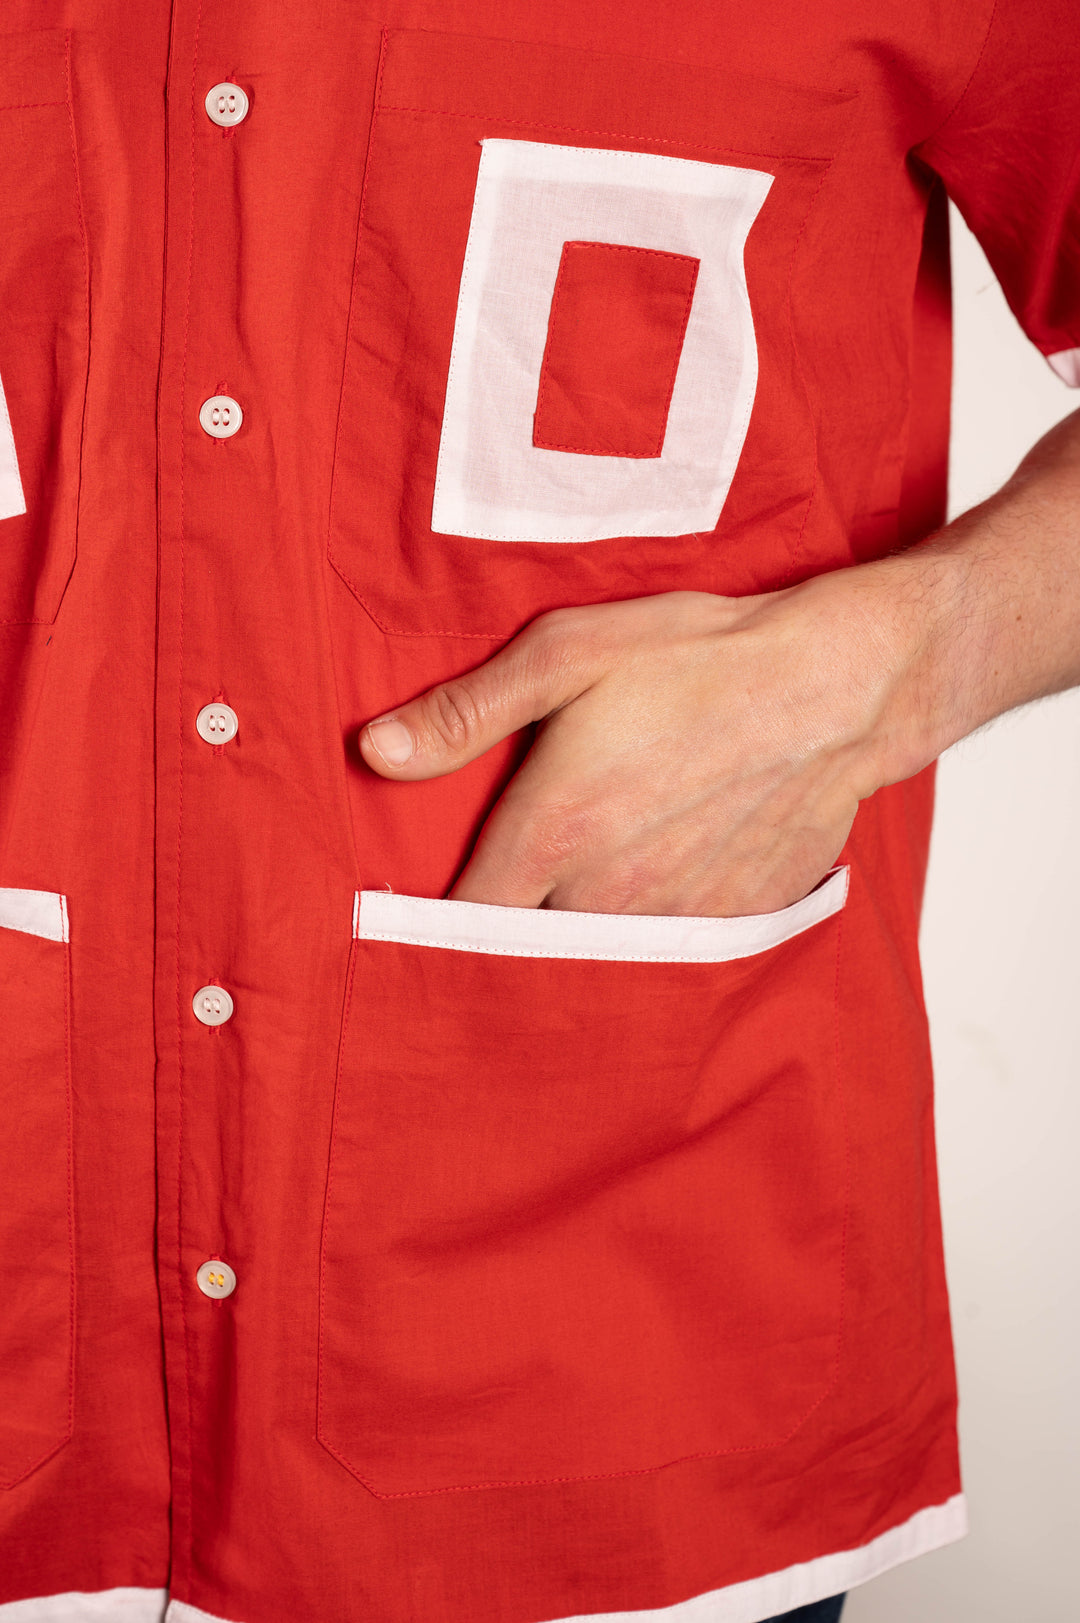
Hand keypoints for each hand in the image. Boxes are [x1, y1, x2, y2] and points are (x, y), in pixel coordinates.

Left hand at [357, 578, 927, 916]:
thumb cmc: (699, 659)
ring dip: (587, 929)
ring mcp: (676, 917)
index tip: (432, 906)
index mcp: (555, 830)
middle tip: (519, 887)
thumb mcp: (568, 655)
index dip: (441, 920)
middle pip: (531, 944)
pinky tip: (665, 877)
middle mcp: (609, 892)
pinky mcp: (734, 923)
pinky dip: (656, 928)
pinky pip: (673, 950)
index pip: (465, 919)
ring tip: (597, 878)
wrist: (836, 685)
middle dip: (516, 924)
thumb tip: (375, 752)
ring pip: (603, 951)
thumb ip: (465, 713)